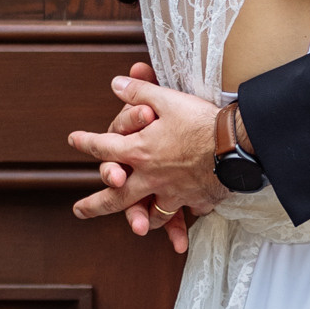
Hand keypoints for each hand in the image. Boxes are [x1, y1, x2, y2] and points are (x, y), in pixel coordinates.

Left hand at [69, 67, 220, 251]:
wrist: (235, 145)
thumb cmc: (201, 121)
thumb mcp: (167, 99)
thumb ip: (140, 92)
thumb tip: (117, 83)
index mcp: (140, 152)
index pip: (104, 148)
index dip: (86, 143)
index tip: (74, 140)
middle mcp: (151, 178)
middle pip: (117, 198)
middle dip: (95, 205)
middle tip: (79, 211)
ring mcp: (173, 193)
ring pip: (153, 213)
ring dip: (144, 218)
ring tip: (139, 225)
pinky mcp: (196, 199)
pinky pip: (187, 212)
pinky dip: (186, 217)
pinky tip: (186, 220)